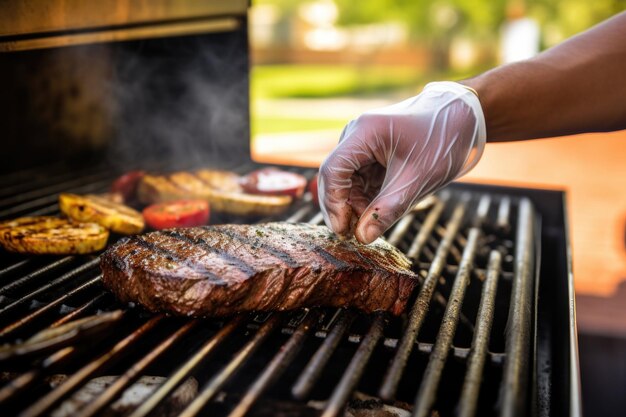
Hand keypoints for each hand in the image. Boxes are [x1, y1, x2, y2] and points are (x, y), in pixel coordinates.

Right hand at [318, 81, 485, 243]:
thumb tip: (362, 238)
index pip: (332, 170)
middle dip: (343, 207)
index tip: (343, 230)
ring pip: (346, 181)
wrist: (462, 120)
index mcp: (364, 132)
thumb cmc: (442, 141)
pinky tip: (379, 210)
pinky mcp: (369, 152)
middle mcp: (356, 134)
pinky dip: (366, 197)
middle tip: (357, 234)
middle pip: (335, 177)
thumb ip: (387, 210)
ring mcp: (361, 143)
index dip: (333, 203)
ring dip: (356, 204)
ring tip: (374, 222)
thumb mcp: (416, 180)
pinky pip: (358, 179)